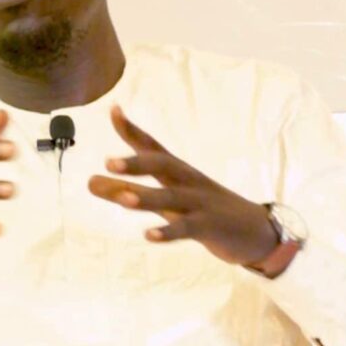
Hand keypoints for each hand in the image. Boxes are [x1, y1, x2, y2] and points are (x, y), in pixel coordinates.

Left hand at [88, 106, 277, 265]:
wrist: (256, 230)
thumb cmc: (201, 210)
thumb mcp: (163, 200)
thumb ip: (126, 189)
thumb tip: (89, 182)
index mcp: (177, 171)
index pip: (152, 145)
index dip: (131, 130)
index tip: (112, 110)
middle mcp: (187, 181)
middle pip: (162, 165)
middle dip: (136, 162)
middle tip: (107, 162)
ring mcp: (200, 203)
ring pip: (171, 197)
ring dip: (146, 197)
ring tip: (122, 198)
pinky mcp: (211, 227)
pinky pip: (187, 228)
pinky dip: (168, 231)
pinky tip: (149, 235)